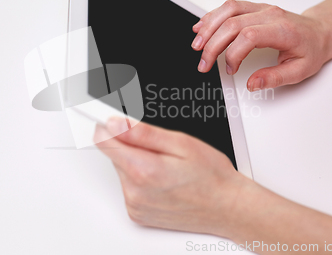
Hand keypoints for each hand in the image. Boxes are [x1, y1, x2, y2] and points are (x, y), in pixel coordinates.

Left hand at [93, 117, 244, 236]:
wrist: (227, 207)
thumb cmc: (211, 176)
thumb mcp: (181, 143)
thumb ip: (142, 133)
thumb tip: (115, 124)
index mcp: (142, 170)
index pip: (104, 140)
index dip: (108, 124)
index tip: (109, 117)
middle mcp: (134, 191)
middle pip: (114, 154)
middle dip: (131, 144)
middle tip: (160, 147)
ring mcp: (134, 205)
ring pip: (122, 170)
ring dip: (137, 163)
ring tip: (166, 166)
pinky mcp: (137, 214)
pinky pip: (129, 187)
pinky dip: (141, 180)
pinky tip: (163, 180)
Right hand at [191, 0, 331, 90]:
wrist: (321, 31)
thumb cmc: (312, 49)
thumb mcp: (300, 71)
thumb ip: (274, 78)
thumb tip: (252, 84)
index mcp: (282, 30)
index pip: (248, 35)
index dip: (233, 53)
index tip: (230, 69)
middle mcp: (270, 15)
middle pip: (232, 23)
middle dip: (212, 44)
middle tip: (204, 63)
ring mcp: (261, 9)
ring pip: (228, 10)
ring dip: (208, 27)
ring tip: (197, 44)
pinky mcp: (254, 8)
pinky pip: (230, 6)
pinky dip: (213, 16)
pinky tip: (202, 27)